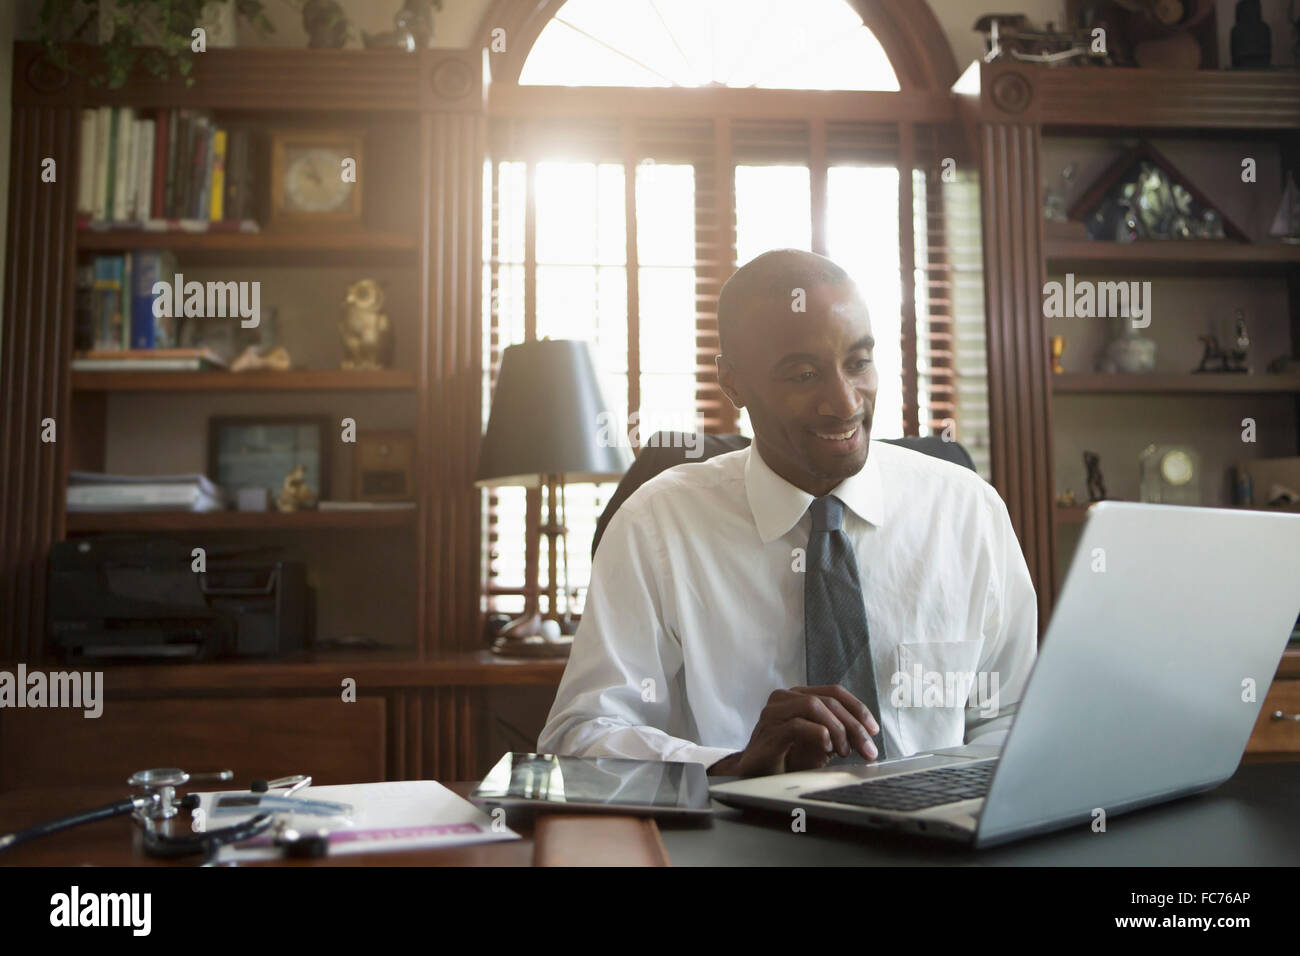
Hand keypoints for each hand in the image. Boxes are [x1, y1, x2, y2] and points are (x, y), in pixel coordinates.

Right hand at [707, 685, 879, 776]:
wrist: (756, 776)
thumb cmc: (787, 758)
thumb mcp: (820, 744)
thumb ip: (839, 734)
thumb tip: (866, 736)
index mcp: (797, 696)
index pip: (834, 691)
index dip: (858, 709)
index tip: (873, 730)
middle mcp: (784, 698)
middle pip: (828, 700)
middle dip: (854, 725)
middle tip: (868, 750)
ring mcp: (774, 712)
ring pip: (814, 706)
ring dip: (837, 729)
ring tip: (844, 752)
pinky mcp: (769, 730)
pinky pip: (798, 725)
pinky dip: (819, 736)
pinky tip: (826, 749)